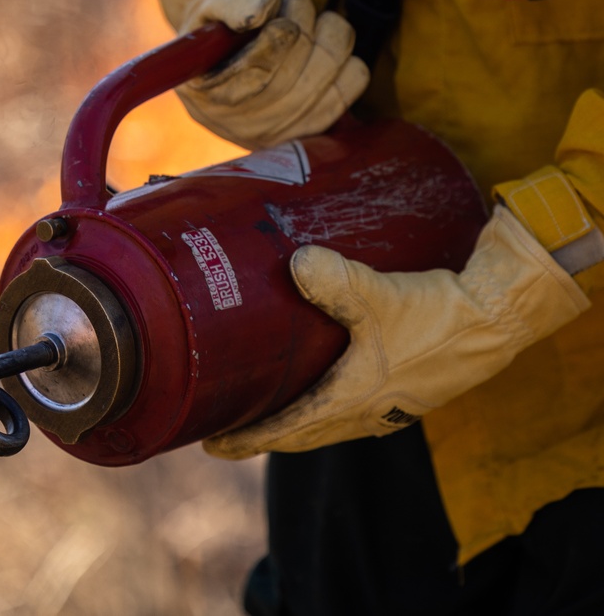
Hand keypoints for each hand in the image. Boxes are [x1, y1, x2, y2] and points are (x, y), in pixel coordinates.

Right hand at [174, 0, 370, 149]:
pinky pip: (354, 81)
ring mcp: (281, 132)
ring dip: (327, 30)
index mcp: (210, 97)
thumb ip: (230, 1)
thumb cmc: (221, 29)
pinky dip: (345, 54)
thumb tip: (262, 9)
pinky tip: (321, 49)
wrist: (232, 57)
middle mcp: (244, 125)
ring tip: (307, 22)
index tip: (275, 15)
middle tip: (291, 4)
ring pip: (329, 68)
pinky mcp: (313, 128)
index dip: (278, 35)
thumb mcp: (210, 5)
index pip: (259, 71)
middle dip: (302, 19)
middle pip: (299, 68)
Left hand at [203, 206, 590, 457]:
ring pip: (326, 431)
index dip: (247, 438)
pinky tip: (320, 395)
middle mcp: (365, 414)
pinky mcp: (402, 398)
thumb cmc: (435, 315)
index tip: (214, 445)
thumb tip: (296, 263)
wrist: (494, 322)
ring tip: (265, 418)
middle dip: (262, 439)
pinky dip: (323, 417)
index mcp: (349, 399)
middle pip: (301, 439)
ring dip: (294, 430)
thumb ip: (334, 280)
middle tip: (227, 437)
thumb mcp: (378, 296)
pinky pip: (349, 418)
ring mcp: (386, 410)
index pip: (285, 430)